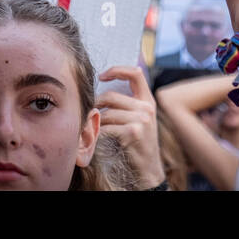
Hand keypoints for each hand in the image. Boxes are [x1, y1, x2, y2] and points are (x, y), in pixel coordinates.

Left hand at [96, 65, 165, 188]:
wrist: (149, 168)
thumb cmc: (139, 143)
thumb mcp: (140, 119)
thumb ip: (128, 103)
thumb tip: (103, 87)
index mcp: (148, 100)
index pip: (135, 73)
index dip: (117, 70)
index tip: (102, 76)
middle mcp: (146, 108)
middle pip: (111, 96)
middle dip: (96, 104)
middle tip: (89, 112)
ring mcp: (141, 120)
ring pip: (106, 114)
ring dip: (95, 122)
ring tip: (93, 128)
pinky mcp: (133, 132)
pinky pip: (106, 128)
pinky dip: (98, 133)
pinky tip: (97, 138)